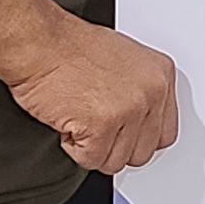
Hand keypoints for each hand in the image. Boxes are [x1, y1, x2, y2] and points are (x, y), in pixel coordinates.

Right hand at [4, 15, 182, 172]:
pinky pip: (90, 159)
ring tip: (79, 116)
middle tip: (94, 124)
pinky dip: (73, 147)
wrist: (39, 42)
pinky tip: (68, 119)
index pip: (165, 134)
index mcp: (161, 76)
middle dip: (114, 146)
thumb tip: (140, 123)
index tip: (123, 134)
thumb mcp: (123, 61)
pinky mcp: (103, 126)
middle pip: (142, 153)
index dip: (137, 139)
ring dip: (92, 147)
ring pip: (115, 161)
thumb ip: (139, 93)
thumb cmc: (70, 47)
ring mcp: (129, 110)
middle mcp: (151, 93)